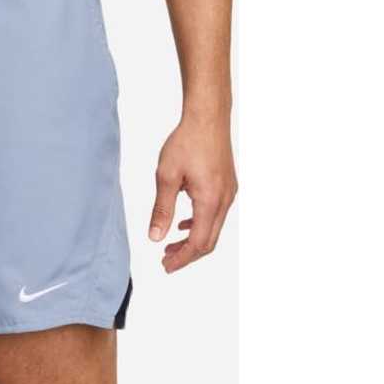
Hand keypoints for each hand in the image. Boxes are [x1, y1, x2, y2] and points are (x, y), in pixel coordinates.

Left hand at [149, 115, 236, 272]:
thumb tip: (155, 238)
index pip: (198, 242)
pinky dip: (199, 225)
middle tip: (166, 261)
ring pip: (213, 229)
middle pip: (208, 241)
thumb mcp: (166, 177)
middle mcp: (224, 200)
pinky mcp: (227, 186)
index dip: (182, 258)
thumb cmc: (187, 142)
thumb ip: (162, 210)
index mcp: (210, 200)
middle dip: (187, 255)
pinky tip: (183, 225)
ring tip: (170, 246)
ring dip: (193, 241)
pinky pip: (216, 215)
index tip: (166, 266)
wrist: (207, 117)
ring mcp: (228, 193)